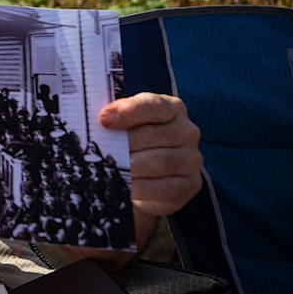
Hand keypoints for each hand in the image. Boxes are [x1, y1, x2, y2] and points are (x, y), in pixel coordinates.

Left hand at [99, 92, 202, 216]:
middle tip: (102, 152)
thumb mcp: (124, 125)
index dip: (127, 112)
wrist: (145, 177)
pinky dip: (141, 188)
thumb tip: (101, 120)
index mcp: (172, 108)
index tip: (103, 119)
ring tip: (110, 170)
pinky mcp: (190, 185)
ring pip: (159, 162)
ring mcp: (191, 159)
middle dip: (123, 144)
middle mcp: (187, 131)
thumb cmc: (132, 143)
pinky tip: (125, 186)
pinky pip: (165, 187)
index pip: (152, 105)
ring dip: (131, 167)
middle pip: (153, 135)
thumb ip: (115, 118)